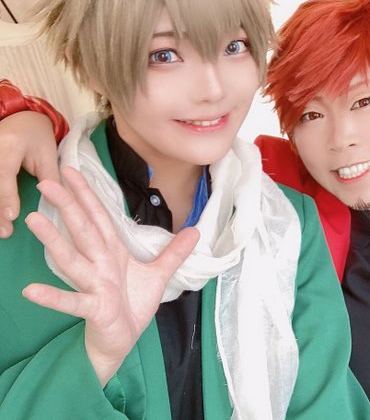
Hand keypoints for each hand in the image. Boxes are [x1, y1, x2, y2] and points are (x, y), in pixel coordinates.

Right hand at [0, 111, 58, 237]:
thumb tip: (53, 204)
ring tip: (0, 230)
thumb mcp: (48, 154)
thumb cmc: (37, 136)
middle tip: (5, 232)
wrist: (20, 117)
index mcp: (9, 145)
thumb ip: (50, 177)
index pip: (4, 173)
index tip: (12, 216)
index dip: (7, 196)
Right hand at [22, 167, 198, 384]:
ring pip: (74, 259)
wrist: (122, 341)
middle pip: (84, 230)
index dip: (88, 195)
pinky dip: (53, 296)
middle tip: (47, 182)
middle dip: (68, 206)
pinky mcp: (94, 309)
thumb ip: (174, 253)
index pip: (100, 218)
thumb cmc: (132, 305)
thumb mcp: (158, 275)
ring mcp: (95, 286)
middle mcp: (100, 265)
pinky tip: (30, 290)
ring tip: (35, 219)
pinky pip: (72, 302)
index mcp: (113, 253)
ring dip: (55, 240)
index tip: (72, 171)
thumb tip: (196, 231)